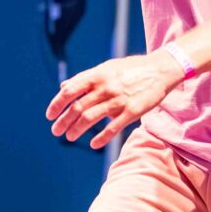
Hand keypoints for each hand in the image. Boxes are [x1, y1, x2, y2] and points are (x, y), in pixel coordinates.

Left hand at [46, 50, 182, 149]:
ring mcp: (119, 100)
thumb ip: (85, 78)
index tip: (50, 115)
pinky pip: (113, 128)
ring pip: (91, 118)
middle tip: (56, 131)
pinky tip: (93, 144)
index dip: (57, 104)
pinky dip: (101, 138)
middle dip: (63, 121)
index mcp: (97, 75)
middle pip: (77, 107)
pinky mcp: (132, 111)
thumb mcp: (106, 68)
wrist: (160, 70)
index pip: (70, 90)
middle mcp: (106, 87)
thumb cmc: (131, 69)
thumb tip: (64, 86)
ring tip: (69, 137)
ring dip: (76, 130)